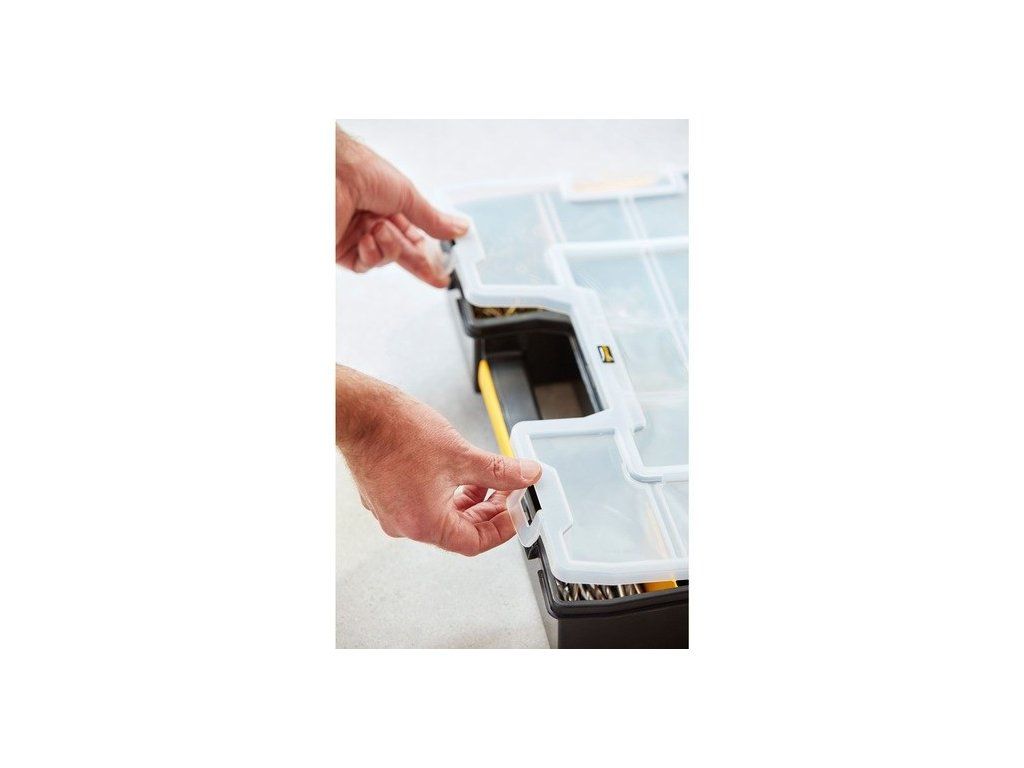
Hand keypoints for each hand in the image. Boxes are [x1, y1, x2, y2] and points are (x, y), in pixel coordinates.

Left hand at [336, 125, 468, 287]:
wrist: (335, 173)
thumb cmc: (364, 172)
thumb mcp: (408, 196)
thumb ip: (432, 219)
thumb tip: (458, 229)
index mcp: (389, 208)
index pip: (414, 238)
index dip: (429, 256)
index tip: (443, 272)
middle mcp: (373, 223)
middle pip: (402, 253)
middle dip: (418, 262)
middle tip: (435, 275)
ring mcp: (357, 237)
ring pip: (385, 259)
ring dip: (390, 246)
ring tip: (381, 228)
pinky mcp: (342, 251)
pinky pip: (364, 265)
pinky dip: (371, 253)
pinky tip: (367, 238)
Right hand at [336, 366, 541, 554]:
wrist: (360, 413)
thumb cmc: (397, 433)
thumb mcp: (461, 454)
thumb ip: (499, 471)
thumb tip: (525, 475)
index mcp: (426, 523)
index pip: (475, 543)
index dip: (501, 529)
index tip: (515, 514)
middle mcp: (405, 524)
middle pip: (458, 531)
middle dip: (486, 511)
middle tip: (506, 492)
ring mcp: (392, 511)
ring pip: (440, 516)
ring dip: (466, 500)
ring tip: (483, 478)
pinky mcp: (384, 496)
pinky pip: (422, 503)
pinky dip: (444, 492)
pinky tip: (455, 470)